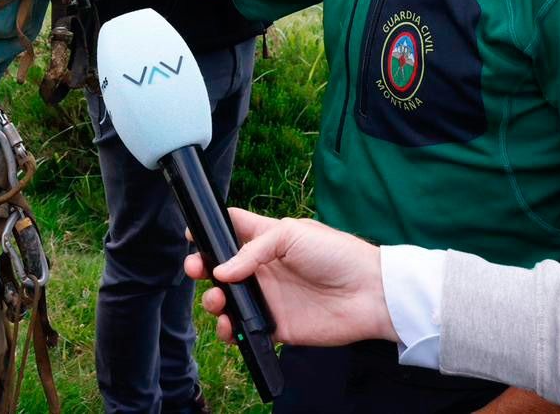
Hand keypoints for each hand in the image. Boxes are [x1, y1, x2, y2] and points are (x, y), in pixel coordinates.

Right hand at [186, 208, 397, 347]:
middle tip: (194, 270)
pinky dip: (229, 330)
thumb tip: (221, 272)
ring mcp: (268, 297)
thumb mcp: (291, 235)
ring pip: (227, 299)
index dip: (209, 230)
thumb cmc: (335, 254)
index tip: (191, 235)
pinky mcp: (275, 325)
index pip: (232, 229)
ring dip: (212, 300)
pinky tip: (229, 326)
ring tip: (217, 302)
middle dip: (201, 267)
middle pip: (220, 267)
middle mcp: (263, 268)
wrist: (368, 294)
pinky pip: (244, 329)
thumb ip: (252, 250)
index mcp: (266, 239)